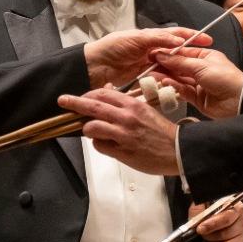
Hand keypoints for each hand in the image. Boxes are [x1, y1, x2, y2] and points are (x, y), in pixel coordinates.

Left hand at [58, 87, 182, 176]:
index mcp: (132, 105)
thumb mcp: (145, 110)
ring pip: (92, 127)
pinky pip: (100, 146)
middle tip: (63, 101)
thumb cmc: (162, 132)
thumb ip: (124, 102)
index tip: (81, 97)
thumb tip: (107, 89)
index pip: (103, 93)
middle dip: (74, 102)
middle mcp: (126, 117)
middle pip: (92, 106)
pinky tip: (106, 144)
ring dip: (87, 129)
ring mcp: (123, 135)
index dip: (88, 94)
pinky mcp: (122, 152)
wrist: (179, 150)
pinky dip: (98, 144)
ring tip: (92, 131)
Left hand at [83, 27, 208, 86]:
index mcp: (150, 37)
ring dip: (180, 70)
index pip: (176, 34)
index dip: (192, 36)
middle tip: (204, 63)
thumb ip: (157, 39)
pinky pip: (160, 78)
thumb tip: (178, 41)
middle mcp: (151, 49)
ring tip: (193, 76)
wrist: (93, 66)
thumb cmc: (111, 48)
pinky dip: (169, 80)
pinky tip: (176, 84)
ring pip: (170, 66)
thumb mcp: (135, 39)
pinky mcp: (143, 77)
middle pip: (176, 52)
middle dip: (190, 56)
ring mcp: (148, 64)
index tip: (207, 39)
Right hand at [148, 46, 242, 118]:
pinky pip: (182, 90)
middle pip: (179, 66)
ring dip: (167, 77)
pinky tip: (166, 83)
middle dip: (165, 66)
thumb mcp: (201, 66)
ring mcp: (198, 84)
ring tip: (154, 75)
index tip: (154, 54)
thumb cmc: (225, 78)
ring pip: (178, 79)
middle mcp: (201, 69)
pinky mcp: (196, 97)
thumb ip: (179, 62)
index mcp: (205, 57)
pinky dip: (173, 87)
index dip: (169, 54)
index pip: (183, 53)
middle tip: (150, 65)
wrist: (238, 101)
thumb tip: (162, 55)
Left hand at [191, 200, 242, 241]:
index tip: (200, 229)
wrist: (223, 222)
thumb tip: (196, 218)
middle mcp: (242, 224)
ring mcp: (242, 238)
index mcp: (235, 210)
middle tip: (202, 237)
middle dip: (209, 238)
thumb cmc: (213, 214)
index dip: (212, 224)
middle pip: (226, 234)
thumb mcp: (204, 207)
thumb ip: (199, 210)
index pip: (226, 218)